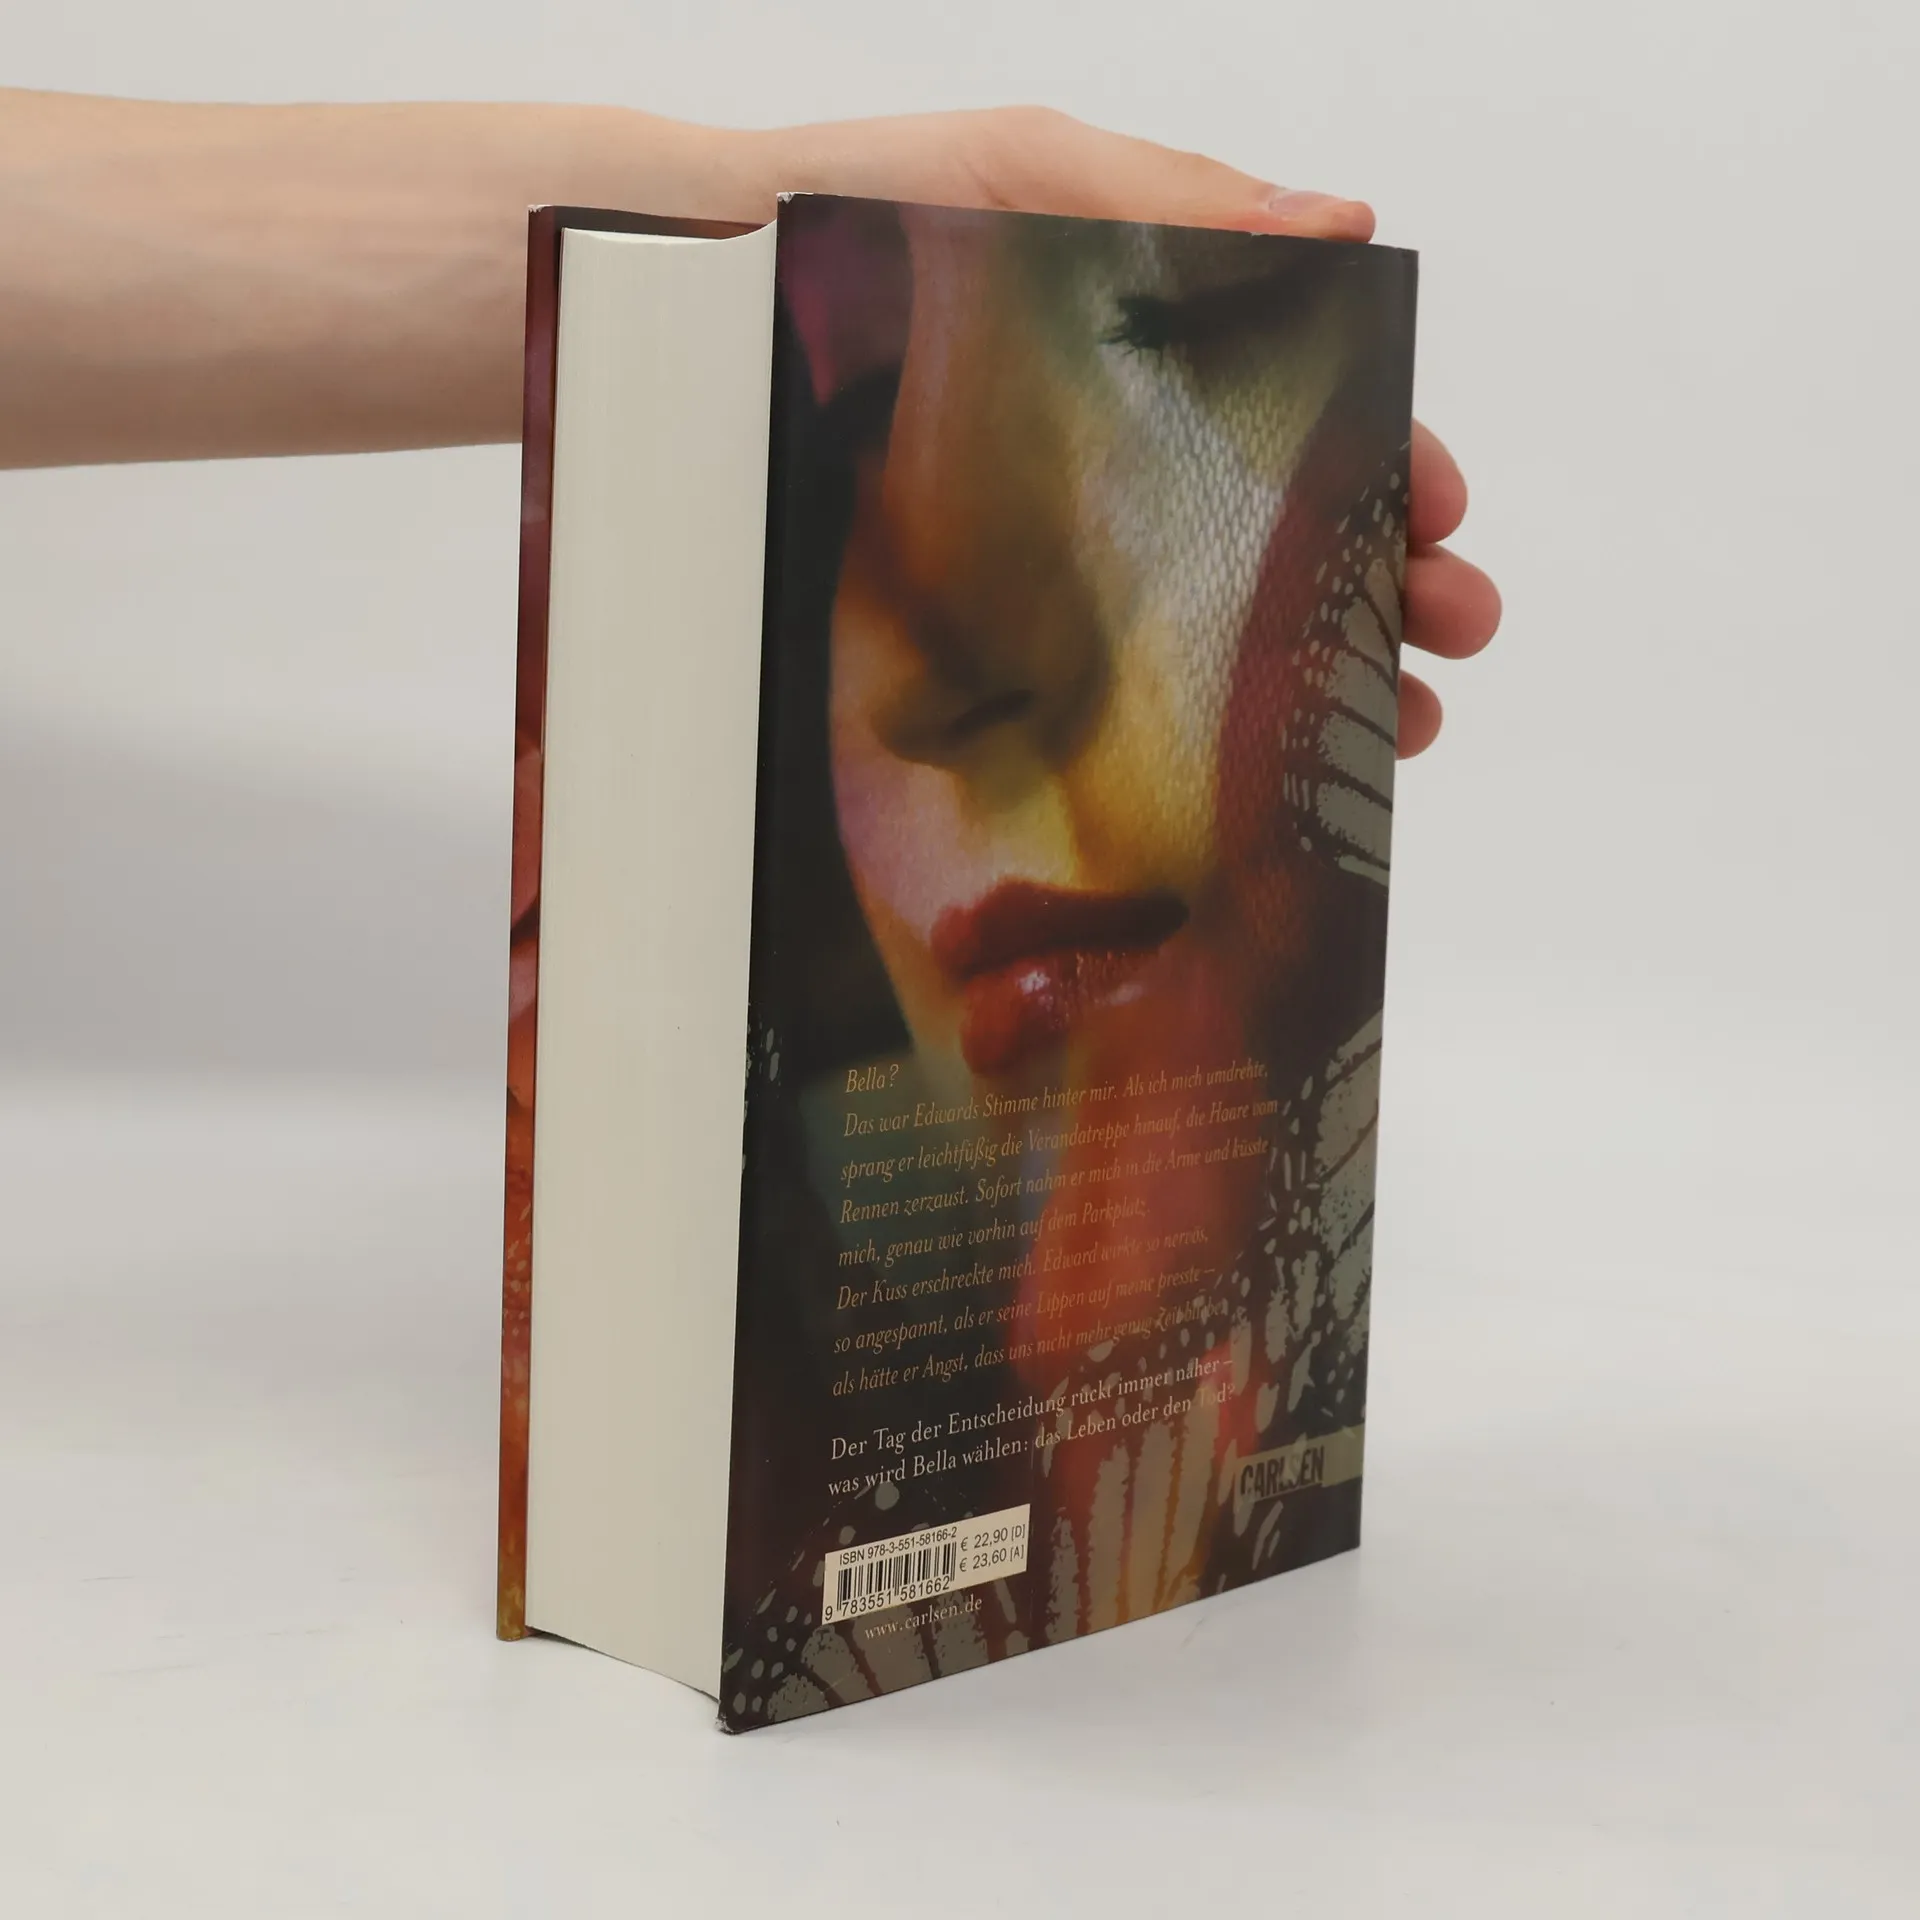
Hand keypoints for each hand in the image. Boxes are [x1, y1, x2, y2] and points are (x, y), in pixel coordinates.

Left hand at [743, 107, 1499, 755]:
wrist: (690, 313)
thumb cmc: (854, 231)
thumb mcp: (1019, 183)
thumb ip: (1172, 205)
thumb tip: (1348, 224)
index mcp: (1141, 368)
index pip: (1298, 424)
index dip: (1381, 468)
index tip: (1441, 519)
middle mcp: (1107, 477)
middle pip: (1276, 540)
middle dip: (1381, 589)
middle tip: (1449, 638)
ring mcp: (1045, 568)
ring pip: (1211, 639)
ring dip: (1320, 680)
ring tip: (1399, 726)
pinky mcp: (971, 644)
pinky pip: (1098, 708)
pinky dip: (1190, 747)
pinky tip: (1252, 786)